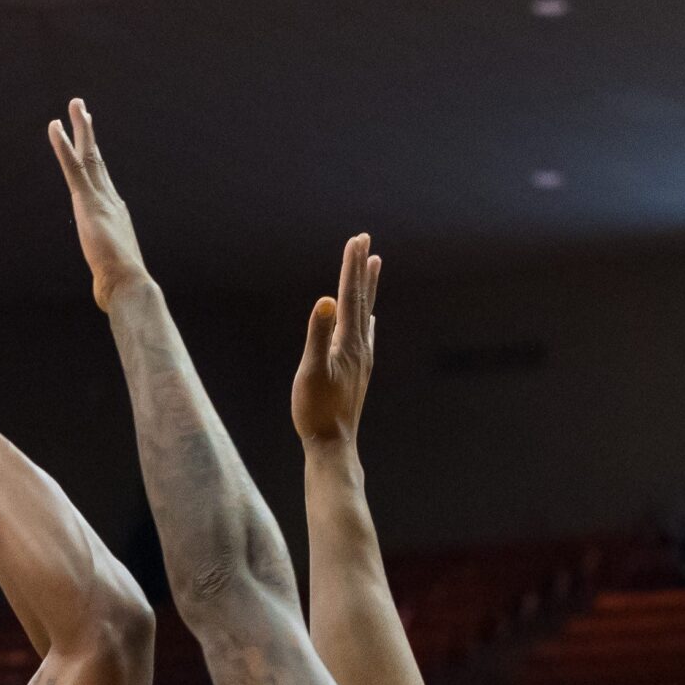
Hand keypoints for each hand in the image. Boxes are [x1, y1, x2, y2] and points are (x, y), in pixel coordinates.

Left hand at [49, 99, 149, 311]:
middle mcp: (111, 200)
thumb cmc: (121, 286)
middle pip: (98, 161)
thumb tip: (108, 295)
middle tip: (83, 111)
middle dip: (90, 135)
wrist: (128, 284)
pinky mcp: (87, 201)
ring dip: (81, 128)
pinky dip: (62, 145)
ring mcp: (100, 198)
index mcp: (116, 215)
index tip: (90, 144)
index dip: (95, 161)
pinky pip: (73, 166)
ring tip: (76, 105)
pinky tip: (55, 126)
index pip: (103, 182)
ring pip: (89, 155)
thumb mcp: (111, 274)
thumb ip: (107, 274)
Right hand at [292, 234, 380, 444]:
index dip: (351, 266)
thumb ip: (317, 334)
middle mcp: (360, 347)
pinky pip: (365, 335)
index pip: (349, 295)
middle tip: (365, 240)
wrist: (333, 445)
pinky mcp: (359, 372)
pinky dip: (366, 318)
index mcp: (348, 342)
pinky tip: (368, 320)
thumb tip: (326, 301)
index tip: (356, 239)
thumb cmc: (316, 410)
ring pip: (365, 314)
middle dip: (361, 268)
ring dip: (367, 288)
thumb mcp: (311, 371)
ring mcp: (362, 359)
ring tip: (373, 266)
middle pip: (362, 299)